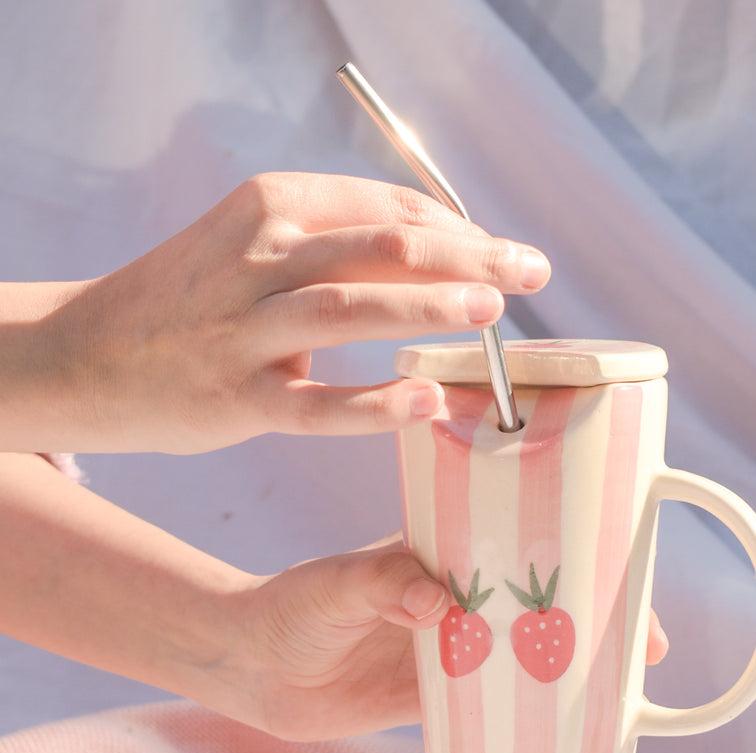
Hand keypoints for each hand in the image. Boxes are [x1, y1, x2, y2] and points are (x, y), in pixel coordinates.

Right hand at [3, 173, 550, 453]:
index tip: (506, 254)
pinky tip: (425, 405)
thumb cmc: (196, 299)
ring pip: (350, 308)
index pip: (387, 209)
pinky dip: (373, 405)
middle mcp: (260, 257)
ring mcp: (244, 329)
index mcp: (273, 206)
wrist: (89, 354)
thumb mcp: (258, 246)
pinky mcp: (236, 398)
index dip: (460, 230)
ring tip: (492, 311)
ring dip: (428, 306)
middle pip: (382, 246)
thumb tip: (447, 256)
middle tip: (530, 272)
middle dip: (468, 255)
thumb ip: (342, 246)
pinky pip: (315, 406)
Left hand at [215, 538, 670, 742]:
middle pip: (548, 603)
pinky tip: (567, 734)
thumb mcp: (337, 587)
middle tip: (650, 651)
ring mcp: (456, 647)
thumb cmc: (293, 608)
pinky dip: (535, 714)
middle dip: (602, 620)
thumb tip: (437, 603)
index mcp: (448, 554)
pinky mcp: (440, 695)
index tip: (630, 577)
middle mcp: (463, 597)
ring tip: (625, 695)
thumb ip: (382, 585)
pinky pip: (500, 704)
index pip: (529, 545)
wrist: (255, 667)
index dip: (584, 558)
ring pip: (532, 655)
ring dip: (576, 670)